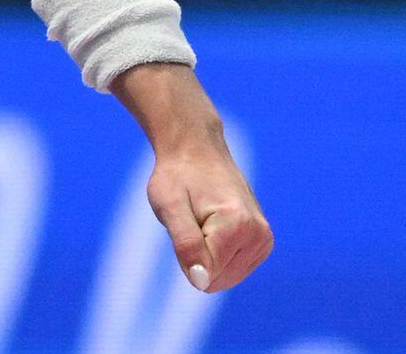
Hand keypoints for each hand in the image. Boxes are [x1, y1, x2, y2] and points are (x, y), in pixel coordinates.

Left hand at [146, 130, 272, 293]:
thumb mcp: (168, 206)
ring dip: (206, 254)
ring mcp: (265, 240)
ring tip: (201, 221)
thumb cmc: (177, 176)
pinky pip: (232, 268)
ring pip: (225, 276)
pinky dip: (216, 253)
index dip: (185, 254)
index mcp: (239, 226)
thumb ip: (186, 245)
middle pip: (218, 278)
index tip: (184, 222)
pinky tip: (211, 225)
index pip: (207, 274)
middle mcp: (260, 236)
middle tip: (191, 220)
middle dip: (197, 255)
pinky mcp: (263, 243)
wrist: (196, 149)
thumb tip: (201, 283)